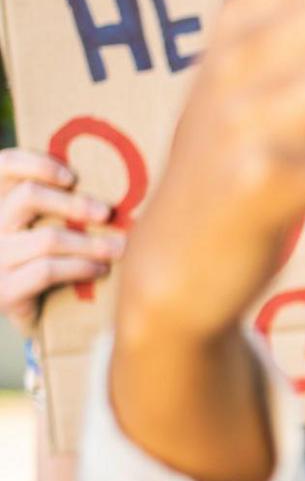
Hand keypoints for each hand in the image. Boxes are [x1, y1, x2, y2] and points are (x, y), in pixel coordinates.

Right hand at [0, 149, 123, 336]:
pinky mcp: (4, 291)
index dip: (36, 163)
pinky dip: (80, 267)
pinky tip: (100, 269)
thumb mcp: (45, 230)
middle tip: (106, 214)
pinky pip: (46, 271)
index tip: (72, 176)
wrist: (35, 317)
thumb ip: (60, 207)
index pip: (4, 166)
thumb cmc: (46, 264)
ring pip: (47, 238)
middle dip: (74, 203)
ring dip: (90, 243)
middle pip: (28, 196)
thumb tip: (110, 191)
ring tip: (117, 248)